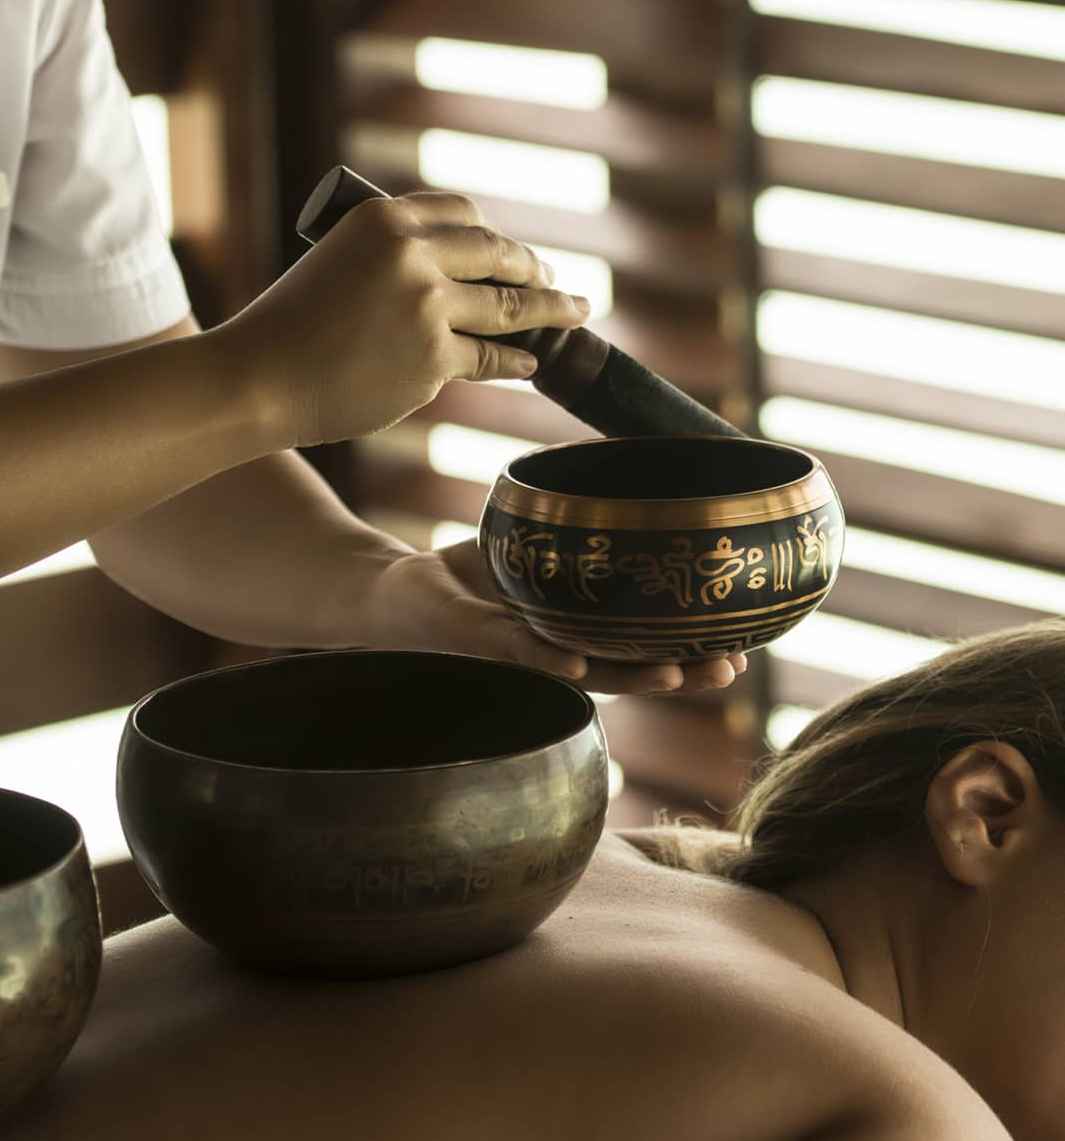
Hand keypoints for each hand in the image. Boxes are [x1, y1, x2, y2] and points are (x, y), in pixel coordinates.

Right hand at [219, 191, 590, 449]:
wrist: (259, 379)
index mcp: (384, 218)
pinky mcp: (433, 359)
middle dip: (536, 269)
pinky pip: (488, 359)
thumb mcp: (337, 264)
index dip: (494, 234)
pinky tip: (528, 365)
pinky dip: (514, 362)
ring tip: (576, 314)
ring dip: (552, 311)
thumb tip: (457, 278)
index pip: (462, 214)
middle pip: (498, 254)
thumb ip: (391, 260)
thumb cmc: (287, 328)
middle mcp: (412, 254)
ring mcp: (427, 307)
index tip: (512, 251)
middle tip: (557, 282)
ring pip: (509, 307)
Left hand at [364, 537, 747, 695]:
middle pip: (628, 670)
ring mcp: (519, 656)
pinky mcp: (478, 643)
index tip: (745, 649)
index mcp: (576, 633)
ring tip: (673, 674)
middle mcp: (554, 655)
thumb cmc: (469, 575)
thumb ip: (576, 522)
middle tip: (731, 666)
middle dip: (681, 672)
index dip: (692, 652)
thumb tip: (632, 465)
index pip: (645, 648)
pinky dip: (548, 655)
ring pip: (583, 672)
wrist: (396, 591)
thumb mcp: (532, 543)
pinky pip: (518, 650)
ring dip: (628, 675)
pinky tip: (577, 660)